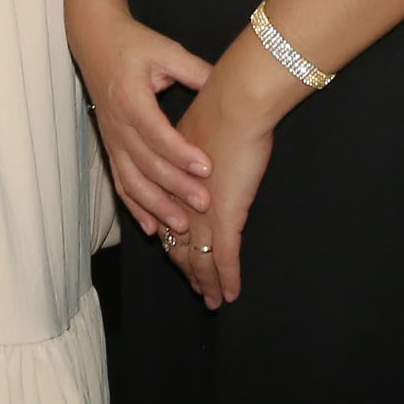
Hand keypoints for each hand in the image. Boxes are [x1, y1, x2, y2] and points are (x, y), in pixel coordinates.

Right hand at [70, 10, 214, 237]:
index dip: (181, 153)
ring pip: (131, 181)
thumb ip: (194, 70)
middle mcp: (117, 124)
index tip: (207, 167)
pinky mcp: (110, 146)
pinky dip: (135, 207)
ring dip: (155, 206)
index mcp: (131, 99)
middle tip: (204, 204)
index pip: (156, 133)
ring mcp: (111, 138)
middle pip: (145, 163)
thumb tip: (226, 85)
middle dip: (175, 187)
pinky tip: (152, 228)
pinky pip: (120, 182)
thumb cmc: (133, 43)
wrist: (94, 40)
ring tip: (181, 225)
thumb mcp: (165, 50)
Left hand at [167, 71, 274, 307]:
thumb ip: (200, 146)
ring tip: (213, 301)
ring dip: (207, 284)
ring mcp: (202, 210)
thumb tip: (208, 148)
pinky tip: (231, 294)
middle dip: (189, 272)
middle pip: (180, 248)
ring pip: (200, 260)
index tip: (181, 258)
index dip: (174, 244)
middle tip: (198, 290)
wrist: (236, 103)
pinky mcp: (225, 215)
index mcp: (172, 181)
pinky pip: (226, 259)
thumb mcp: (201, 129)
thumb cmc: (223, 107)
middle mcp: (181, 200)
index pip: (167, 222)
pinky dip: (227, 280)